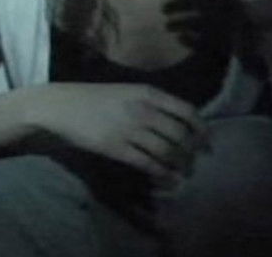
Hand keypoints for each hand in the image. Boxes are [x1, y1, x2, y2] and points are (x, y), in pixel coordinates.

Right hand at [30, 83, 208, 182]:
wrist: (63, 106)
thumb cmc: (96, 97)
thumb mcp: (128, 91)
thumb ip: (152, 102)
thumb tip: (178, 120)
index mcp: (148, 92)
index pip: (186, 110)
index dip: (202, 128)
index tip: (208, 141)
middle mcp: (143, 110)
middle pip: (180, 134)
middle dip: (193, 151)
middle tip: (197, 161)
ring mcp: (130, 130)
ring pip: (167, 151)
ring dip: (180, 165)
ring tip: (185, 173)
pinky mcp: (117, 148)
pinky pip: (147, 164)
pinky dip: (162, 174)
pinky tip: (168, 180)